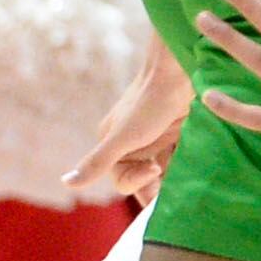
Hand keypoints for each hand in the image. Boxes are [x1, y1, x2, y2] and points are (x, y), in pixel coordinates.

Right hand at [65, 35, 190, 195]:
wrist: (178, 73)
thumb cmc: (149, 104)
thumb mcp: (123, 137)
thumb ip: (97, 162)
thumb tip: (66, 183)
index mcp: (113, 146)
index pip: (123, 182)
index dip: (138, 182)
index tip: (155, 169)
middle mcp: (131, 145)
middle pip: (144, 181)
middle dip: (157, 187)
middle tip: (174, 185)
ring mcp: (154, 141)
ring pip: (163, 173)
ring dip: (174, 179)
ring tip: (187, 175)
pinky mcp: (175, 135)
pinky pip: (178, 160)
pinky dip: (186, 166)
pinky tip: (194, 163)